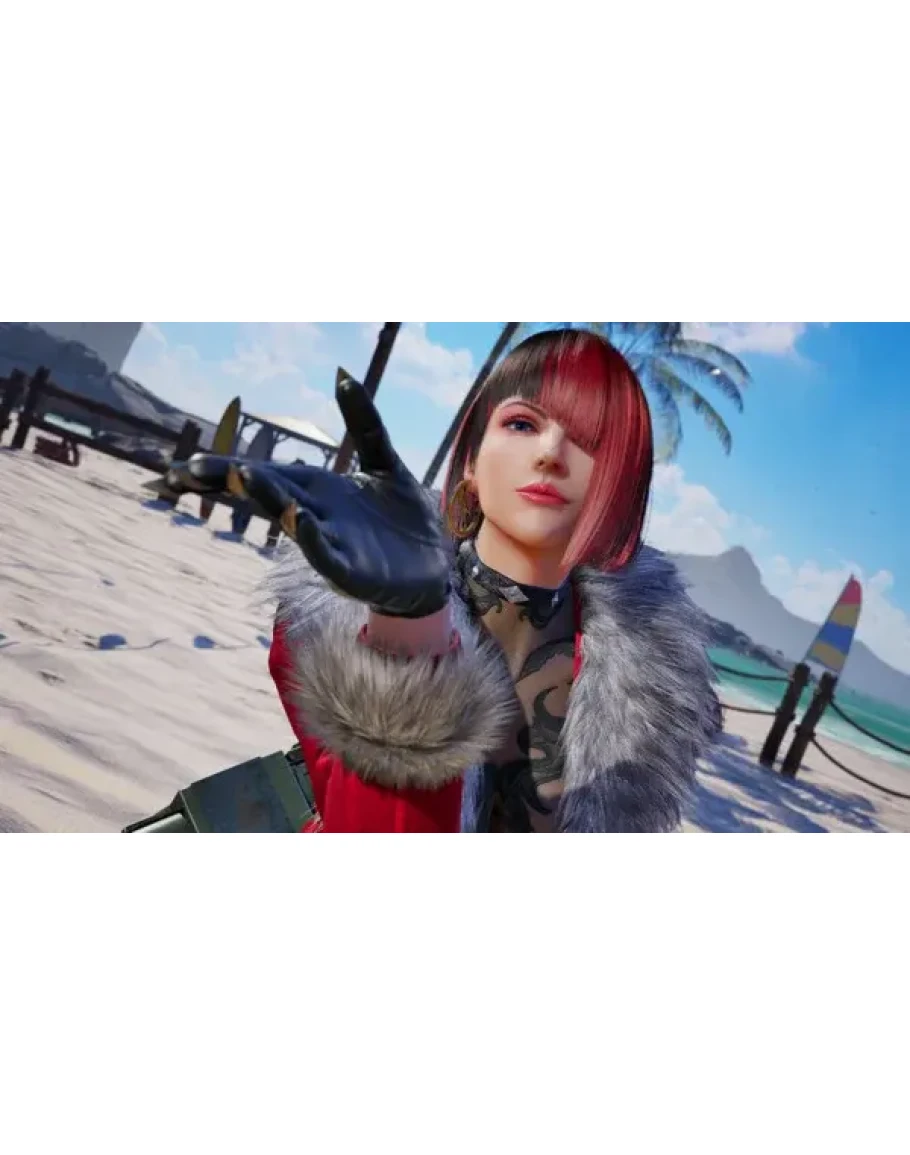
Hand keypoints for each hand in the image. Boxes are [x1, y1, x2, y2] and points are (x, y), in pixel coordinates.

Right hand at [167, 376, 450, 618]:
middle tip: (188, 471)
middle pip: (268, 495)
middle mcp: (316, 516)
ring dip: (270, 499)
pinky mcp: (355, 572)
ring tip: (243, 475)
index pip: (266, 474)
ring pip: (294, 521)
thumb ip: (364, 424)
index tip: (187, 464)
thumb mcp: (385, 462)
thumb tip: (343, 377)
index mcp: (317, 490)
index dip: (226, 468)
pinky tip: (301, 519)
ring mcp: (333, 545)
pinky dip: (313, 538)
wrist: (434, 563)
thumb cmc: (403, 516)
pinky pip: (329, 555)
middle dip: (229, 482)